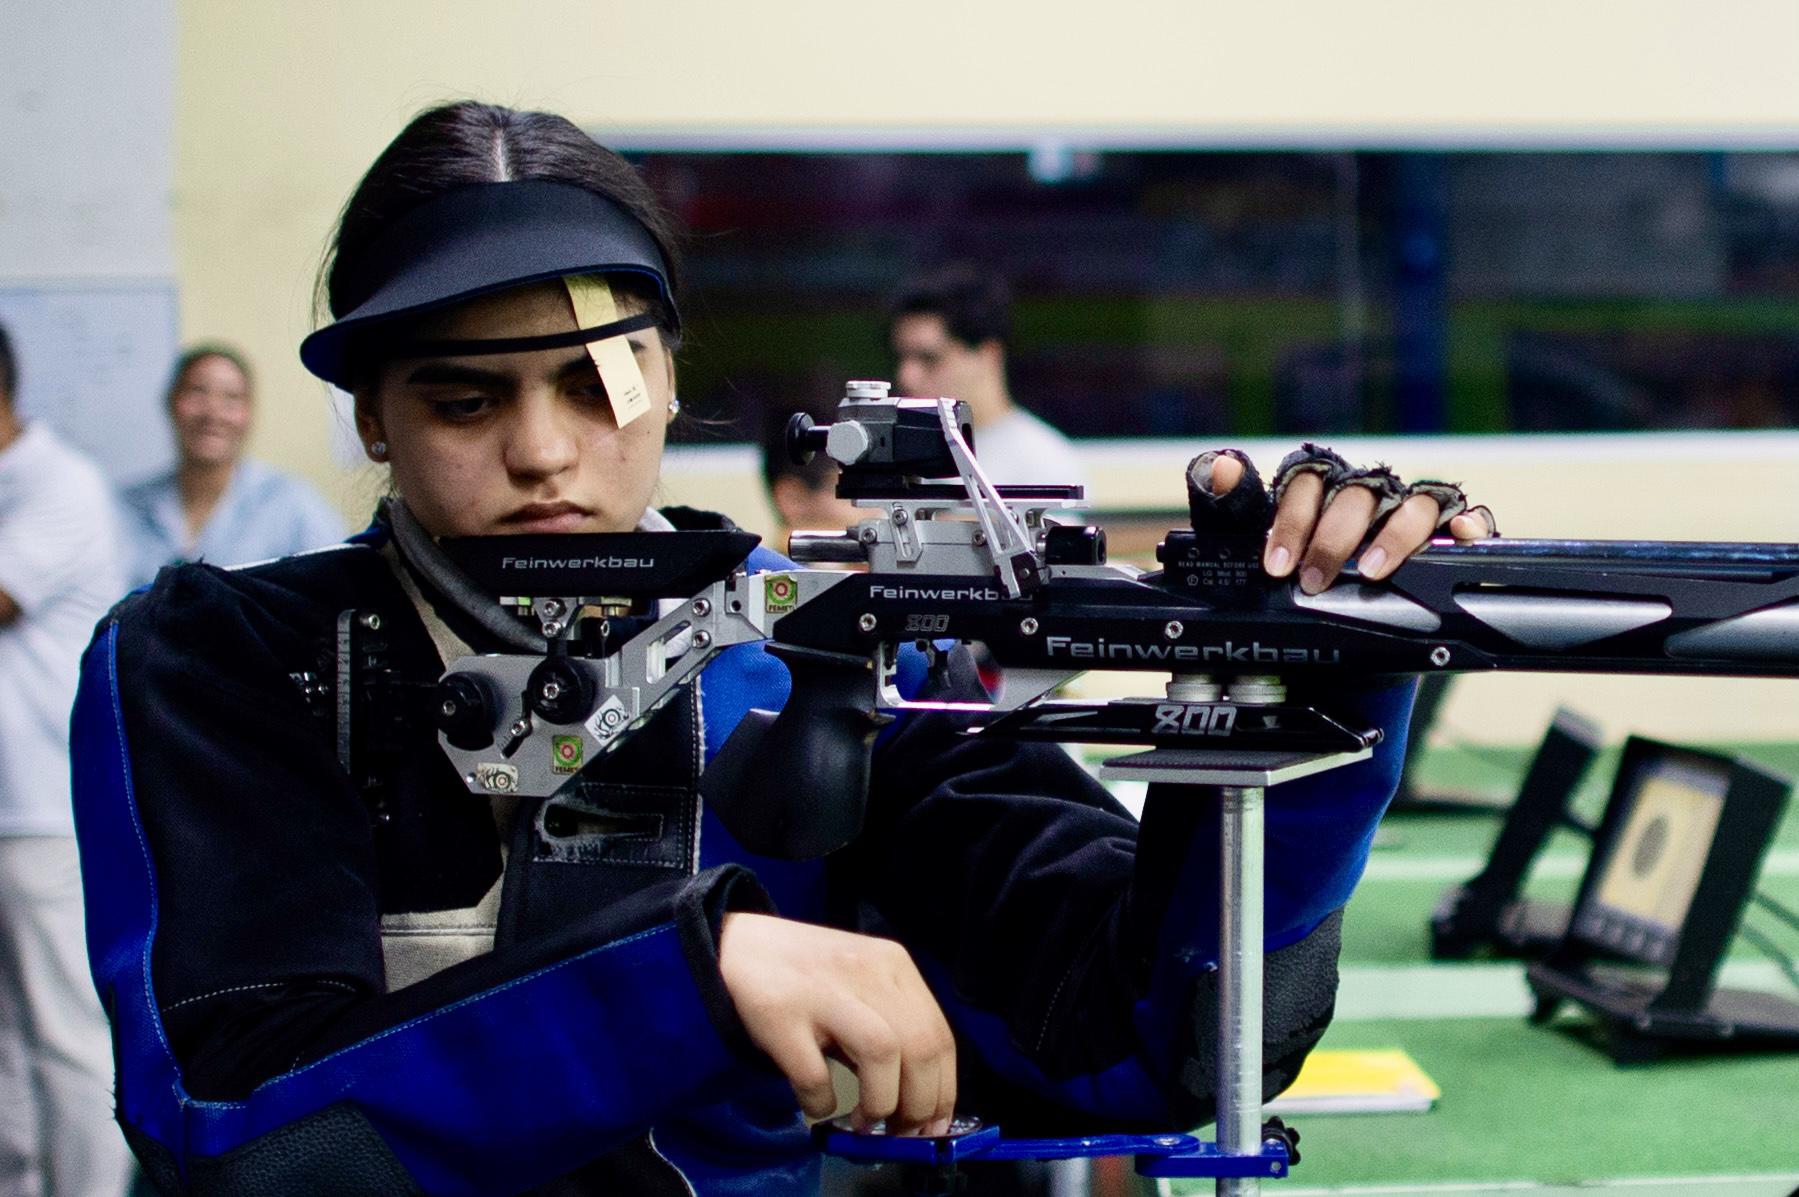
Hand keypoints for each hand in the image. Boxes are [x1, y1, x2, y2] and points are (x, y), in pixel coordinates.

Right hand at [718, 912, 955, 1135]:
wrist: (743, 945)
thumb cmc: (811, 974)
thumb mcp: (863, 985)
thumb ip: (893, 1027)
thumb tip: (915, 1103)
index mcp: (894, 966)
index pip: (941, 1036)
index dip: (944, 1091)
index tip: (933, 1126)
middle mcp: (868, 972)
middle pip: (921, 1047)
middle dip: (919, 1104)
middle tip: (900, 1132)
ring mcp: (824, 991)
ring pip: (883, 1052)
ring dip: (881, 1102)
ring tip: (865, 1122)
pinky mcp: (782, 1015)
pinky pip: (816, 1076)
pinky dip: (823, 1103)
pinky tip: (820, 1105)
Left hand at [1209, 455, 1494, 593]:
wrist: (1332, 632)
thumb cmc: (1295, 574)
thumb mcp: (1253, 545)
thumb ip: (1229, 506)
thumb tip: (1214, 465)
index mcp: (1320, 490)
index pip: (1307, 481)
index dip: (1292, 520)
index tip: (1277, 564)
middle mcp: (1367, 496)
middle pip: (1357, 496)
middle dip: (1334, 538)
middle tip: (1312, 580)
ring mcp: (1409, 513)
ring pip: (1415, 505)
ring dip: (1395, 536)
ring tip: (1371, 572)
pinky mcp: (1450, 535)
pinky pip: (1468, 519)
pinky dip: (1470, 526)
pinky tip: (1463, 540)